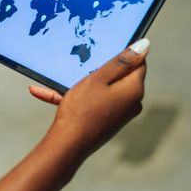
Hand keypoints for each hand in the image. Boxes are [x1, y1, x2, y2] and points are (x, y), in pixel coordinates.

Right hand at [33, 39, 148, 156]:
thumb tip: (145, 45)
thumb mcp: (98, 79)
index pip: (138, 63)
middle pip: (119, 76)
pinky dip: (76, 98)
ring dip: (82, 83)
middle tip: (80, 64)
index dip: (121, 54)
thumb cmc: (82, 110)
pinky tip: (45, 93)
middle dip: (99, 69)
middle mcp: (132, 103)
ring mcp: (120, 114)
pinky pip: (93, 103)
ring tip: (57, 79)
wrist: (68, 145)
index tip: (103, 51)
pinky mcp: (108, 122)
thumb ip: (121, 61)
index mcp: (134, 90)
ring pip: (103, 89)